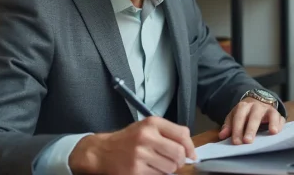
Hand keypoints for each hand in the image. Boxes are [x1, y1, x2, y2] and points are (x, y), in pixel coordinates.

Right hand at [68, 116, 196, 174]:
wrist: (102, 151)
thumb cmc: (128, 140)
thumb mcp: (146, 128)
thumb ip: (168, 134)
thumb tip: (190, 152)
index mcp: (152, 123)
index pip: (182, 134)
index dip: (190, 147)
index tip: (191, 155)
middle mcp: (146, 136)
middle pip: (179, 153)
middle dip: (180, 161)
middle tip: (174, 162)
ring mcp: (140, 154)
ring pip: (170, 167)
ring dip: (169, 169)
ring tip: (158, 165)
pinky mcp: (135, 170)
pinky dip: (158, 174)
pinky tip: (149, 169)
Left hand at [218, 97, 285, 144]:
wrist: (257, 101)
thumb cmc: (244, 113)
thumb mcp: (234, 116)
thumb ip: (228, 126)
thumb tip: (222, 135)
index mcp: (243, 106)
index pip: (239, 117)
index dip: (237, 130)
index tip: (236, 142)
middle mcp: (256, 106)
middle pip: (254, 117)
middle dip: (251, 129)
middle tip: (248, 141)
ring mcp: (268, 109)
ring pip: (271, 114)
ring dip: (272, 123)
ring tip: (272, 132)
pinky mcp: (277, 114)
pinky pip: (280, 118)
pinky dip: (280, 124)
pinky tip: (278, 132)